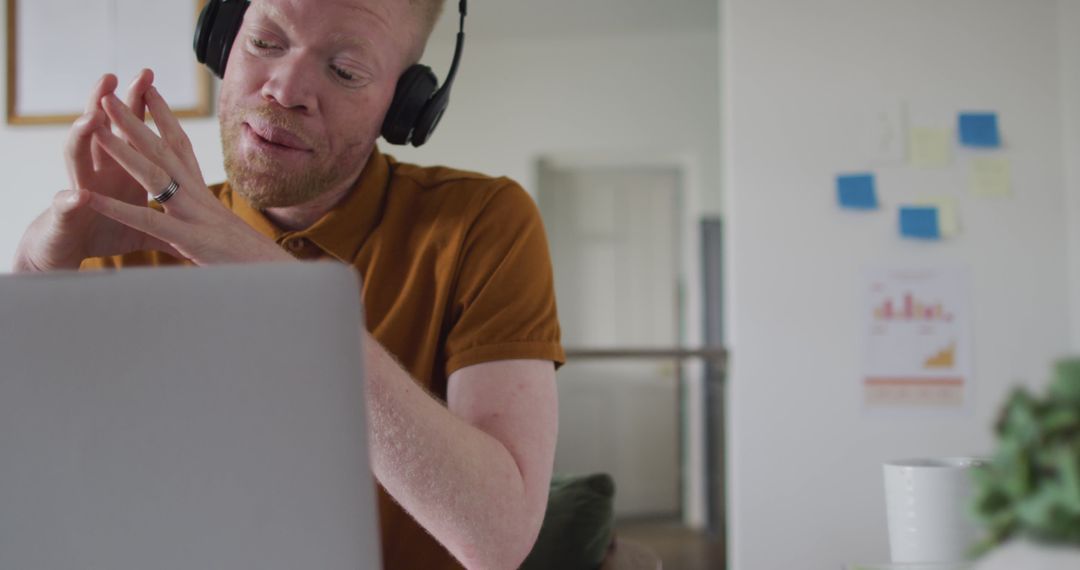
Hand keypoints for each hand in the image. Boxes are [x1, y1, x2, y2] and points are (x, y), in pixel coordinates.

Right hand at [13, 71, 182, 271]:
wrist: (67, 252)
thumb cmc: (104, 232)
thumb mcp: (142, 218)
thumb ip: (165, 205)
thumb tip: (195, 204)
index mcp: (118, 170)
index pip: (129, 132)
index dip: (138, 108)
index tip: (149, 80)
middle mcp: (95, 172)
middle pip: (98, 131)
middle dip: (107, 105)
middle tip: (111, 78)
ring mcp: (76, 190)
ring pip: (75, 157)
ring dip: (81, 138)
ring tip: (89, 120)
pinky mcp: (65, 217)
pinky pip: (67, 207)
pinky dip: (72, 201)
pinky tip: (78, 195)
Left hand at [85, 86, 292, 265]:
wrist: (276, 273)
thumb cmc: (254, 257)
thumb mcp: (226, 231)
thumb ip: (211, 219)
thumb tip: (207, 217)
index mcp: (204, 193)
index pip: (182, 147)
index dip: (164, 118)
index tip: (149, 92)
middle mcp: (198, 196)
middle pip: (163, 150)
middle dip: (136, 121)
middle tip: (110, 95)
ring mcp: (192, 215)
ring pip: (153, 174)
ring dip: (122, 150)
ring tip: (96, 128)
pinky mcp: (188, 238)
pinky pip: (146, 220)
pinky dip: (116, 208)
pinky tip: (91, 198)